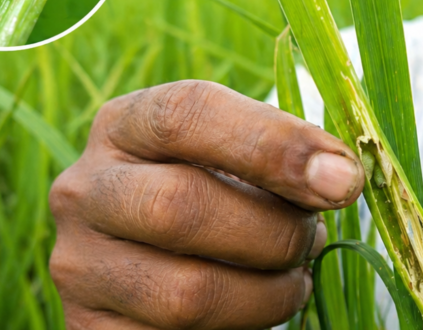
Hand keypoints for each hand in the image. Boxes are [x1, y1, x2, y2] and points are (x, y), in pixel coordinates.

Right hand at [49, 81, 364, 328]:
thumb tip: (340, 177)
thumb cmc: (220, 192)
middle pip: (180, 206)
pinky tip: (257, 308)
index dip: (274, 143)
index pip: (188, 114)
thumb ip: (284, 154)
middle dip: (274, 230)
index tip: (343, 178)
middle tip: (313, 237)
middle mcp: (85, 190)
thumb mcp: (238, 157)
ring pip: (186, 294)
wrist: (159, 258)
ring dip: (268, 293)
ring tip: (292, 276)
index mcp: (125, 125)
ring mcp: (80, 265)